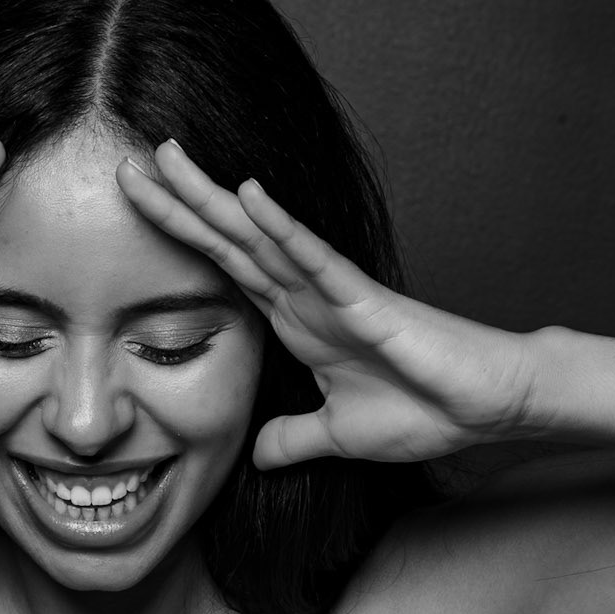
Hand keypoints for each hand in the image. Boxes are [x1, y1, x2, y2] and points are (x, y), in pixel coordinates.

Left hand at [117, 141, 540, 467]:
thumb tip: (258, 455)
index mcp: (295, 320)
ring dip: (216, 199)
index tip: (134, 211)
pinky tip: (251, 196)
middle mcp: (306, 295)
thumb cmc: (423, 410)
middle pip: (230, 240)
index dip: (179, 240)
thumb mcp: (336, 436)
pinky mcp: (365, 300)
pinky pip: (316, 259)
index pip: (224, 270)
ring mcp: (333, 292)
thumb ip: (293, 440)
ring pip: (261, 236)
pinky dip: (282, 229)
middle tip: (130, 164)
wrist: (484, 406)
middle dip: (180, 204)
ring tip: (171, 158)